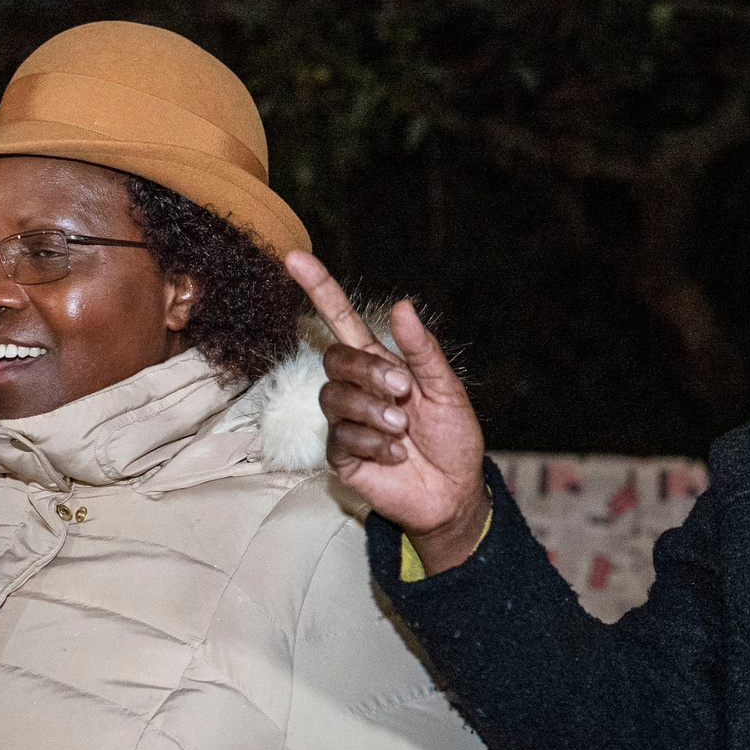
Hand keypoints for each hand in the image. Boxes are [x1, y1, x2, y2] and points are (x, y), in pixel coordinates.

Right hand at [284, 251, 488, 570]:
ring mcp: (346, 421)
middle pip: (334, 358)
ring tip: (403, 430)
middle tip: (403, 393)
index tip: (295, 258)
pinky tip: (396, 455)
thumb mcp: (447, 390)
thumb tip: (404, 306)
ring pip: (334, 398)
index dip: (319, 289)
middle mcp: (358, 388)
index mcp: (382, 364)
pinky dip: (374, 444)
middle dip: (368, 372)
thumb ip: (423, 352)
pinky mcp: (341, 455)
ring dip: (373, 412)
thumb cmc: (453, 438)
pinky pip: (341, 437)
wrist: (453, 492)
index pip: (341, 320)